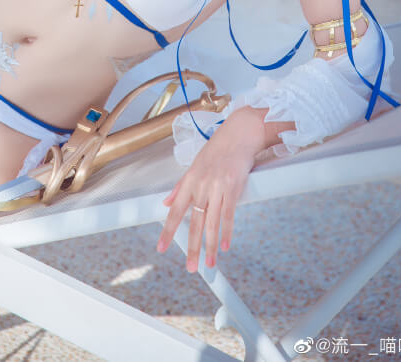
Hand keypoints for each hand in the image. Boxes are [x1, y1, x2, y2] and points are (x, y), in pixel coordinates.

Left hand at [157, 107, 267, 271]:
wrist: (239, 134)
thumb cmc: (217, 150)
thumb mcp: (194, 165)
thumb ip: (180, 186)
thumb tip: (165, 203)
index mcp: (190, 181)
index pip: (175, 211)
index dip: (168, 231)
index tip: (161, 248)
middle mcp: (201, 185)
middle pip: (194, 222)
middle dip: (192, 247)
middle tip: (191, 267)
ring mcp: (218, 187)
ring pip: (211, 223)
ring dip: (210, 246)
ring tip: (209, 264)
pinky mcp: (233, 187)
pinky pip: (228, 215)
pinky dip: (226, 232)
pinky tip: (224, 246)